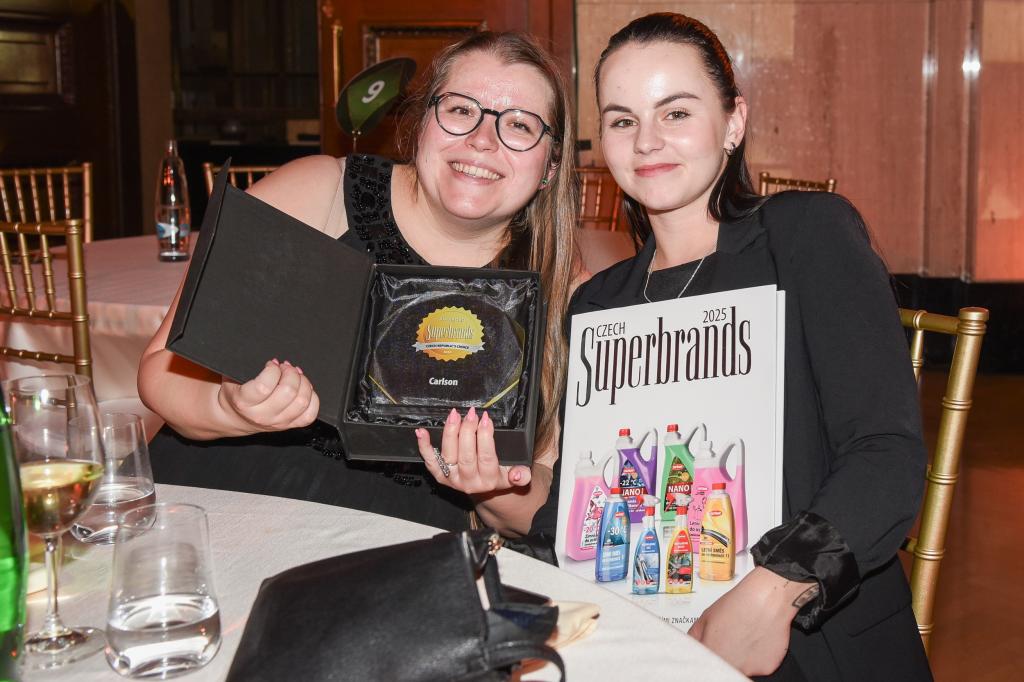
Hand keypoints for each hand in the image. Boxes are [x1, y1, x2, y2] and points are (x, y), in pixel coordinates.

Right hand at [218, 359, 319, 432]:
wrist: (235, 417)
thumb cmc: (236, 393)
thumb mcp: (232, 377)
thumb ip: (247, 367)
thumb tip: (274, 360)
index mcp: (243, 402)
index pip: (265, 386)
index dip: (273, 370)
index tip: (272, 364)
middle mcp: (261, 416)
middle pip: (288, 392)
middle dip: (291, 373)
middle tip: (285, 368)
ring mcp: (278, 422)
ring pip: (302, 402)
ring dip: (303, 383)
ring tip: (295, 376)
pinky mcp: (289, 425)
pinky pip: (310, 414)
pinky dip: (312, 398)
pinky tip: (304, 389)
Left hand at [415, 407, 530, 493]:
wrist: (485, 490)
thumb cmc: (499, 476)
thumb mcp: (514, 476)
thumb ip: (520, 475)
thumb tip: (520, 474)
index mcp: (489, 480)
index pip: (486, 457)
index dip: (486, 436)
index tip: (486, 419)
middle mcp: (469, 482)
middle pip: (466, 455)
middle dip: (468, 431)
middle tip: (471, 413)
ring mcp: (453, 479)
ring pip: (449, 455)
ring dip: (450, 433)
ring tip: (454, 415)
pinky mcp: (440, 476)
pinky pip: (430, 461)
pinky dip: (424, 446)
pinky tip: (422, 432)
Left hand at [688, 567, 807, 676]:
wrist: (766, 598)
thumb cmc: (737, 604)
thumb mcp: (705, 618)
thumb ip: (695, 638)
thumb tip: (692, 648)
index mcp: (712, 654)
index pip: (704, 666)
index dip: (707, 659)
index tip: (709, 655)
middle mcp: (731, 665)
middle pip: (723, 668)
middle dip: (723, 657)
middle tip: (728, 641)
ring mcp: (750, 669)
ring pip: (741, 668)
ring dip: (740, 658)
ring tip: (744, 637)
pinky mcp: (767, 667)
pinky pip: (758, 666)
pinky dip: (757, 656)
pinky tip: (756, 639)